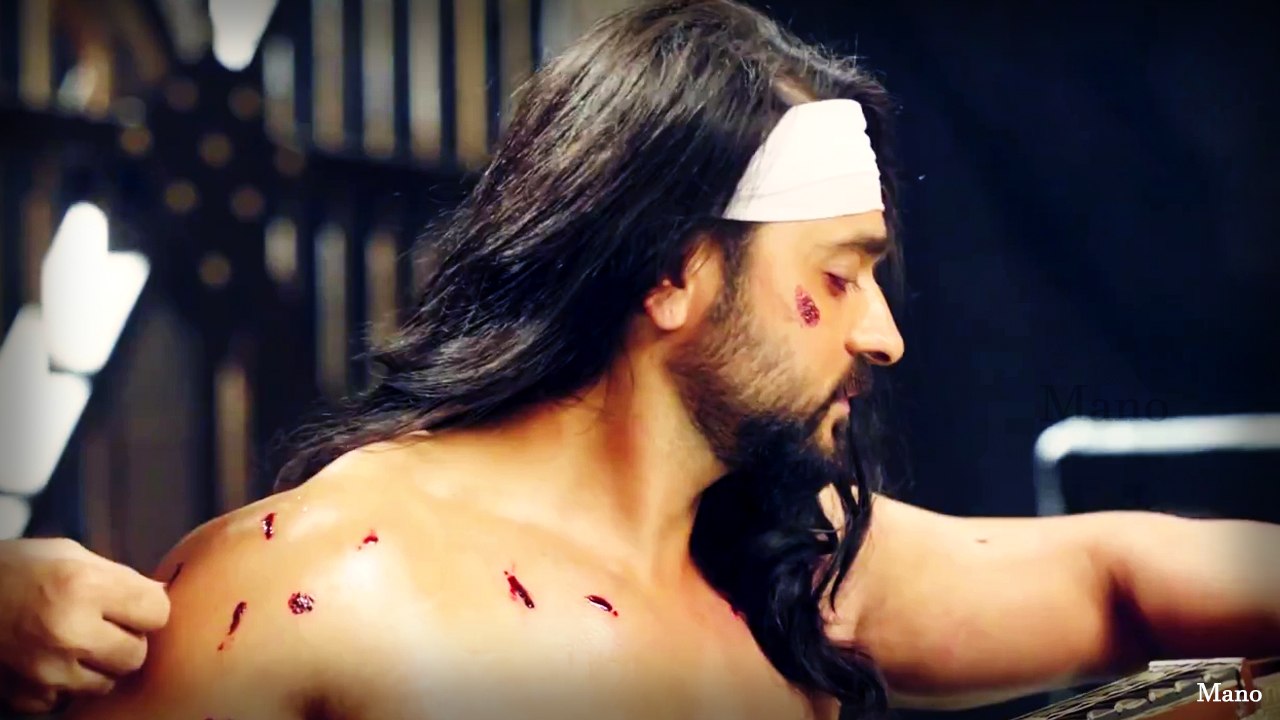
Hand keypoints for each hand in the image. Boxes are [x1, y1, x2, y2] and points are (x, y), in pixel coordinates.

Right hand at [0, 538, 169, 713]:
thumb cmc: (14, 569)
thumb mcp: (69, 555)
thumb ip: (119, 578)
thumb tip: (162, 598)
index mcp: (84, 586)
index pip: (157, 612)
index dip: (147, 608)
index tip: (131, 604)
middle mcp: (68, 631)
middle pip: (136, 654)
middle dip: (126, 641)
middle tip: (103, 626)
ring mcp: (45, 670)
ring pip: (106, 682)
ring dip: (96, 666)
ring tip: (70, 641)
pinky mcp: (26, 697)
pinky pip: (66, 700)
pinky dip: (61, 685)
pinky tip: (44, 659)